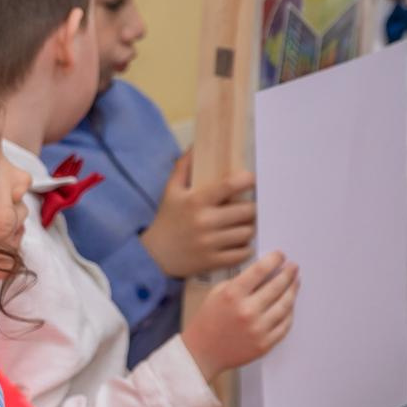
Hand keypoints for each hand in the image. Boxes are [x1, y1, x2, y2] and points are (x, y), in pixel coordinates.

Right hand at [140, 153, 256, 278]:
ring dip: (250, 227)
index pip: (229, 186)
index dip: (246, 180)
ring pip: (247, 232)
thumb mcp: (171, 191)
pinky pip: (242, 253)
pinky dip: (246, 247)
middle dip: (252, 208)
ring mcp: (210, 243)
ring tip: (245, 225)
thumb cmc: (166, 219)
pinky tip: (240, 242)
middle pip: (246, 211)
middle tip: (250, 208)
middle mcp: (205, 221)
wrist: (154, 255)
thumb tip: (196, 145)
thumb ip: (183, 167)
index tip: (252, 180)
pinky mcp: (213, 261)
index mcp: (196, 201)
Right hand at [181, 250, 297, 378]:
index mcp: (233, 295)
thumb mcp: (217, 293)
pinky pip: (285, 325)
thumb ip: (240, 282)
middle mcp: (247, 311)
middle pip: (277, 286)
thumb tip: (264, 272)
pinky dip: (289, 313)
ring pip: (285, 305)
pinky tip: (290, 304)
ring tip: (295, 282)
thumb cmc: (208, 321)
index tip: (280, 256)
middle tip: (293, 267)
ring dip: (293, 291)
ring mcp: (258, 329)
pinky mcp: (265, 344)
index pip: (261, 270)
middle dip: (288, 273)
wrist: (202, 352)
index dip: (274, 259)